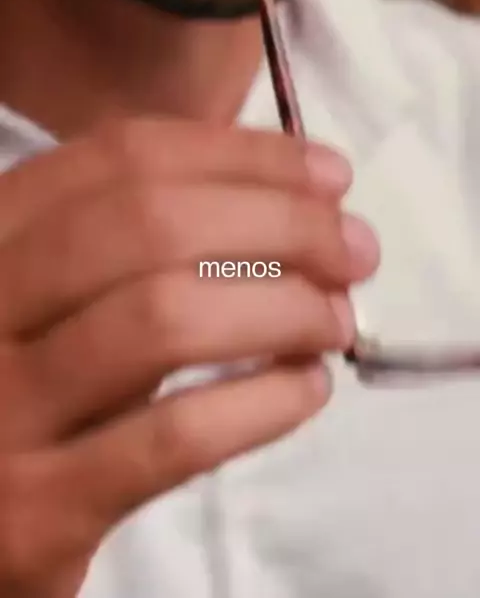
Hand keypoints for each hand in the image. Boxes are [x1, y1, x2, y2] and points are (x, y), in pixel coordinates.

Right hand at [0, 117, 377, 596]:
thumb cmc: (35, 376)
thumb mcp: (60, 286)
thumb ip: (141, 234)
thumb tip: (301, 198)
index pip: (125, 156)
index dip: (244, 156)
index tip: (330, 176)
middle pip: (151, 223)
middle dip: (281, 224)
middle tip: (353, 250)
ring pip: (164, 320)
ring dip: (282, 309)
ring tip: (334, 321)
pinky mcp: (36, 510)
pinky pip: (173, 437)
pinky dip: (261, 405)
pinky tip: (305, 390)